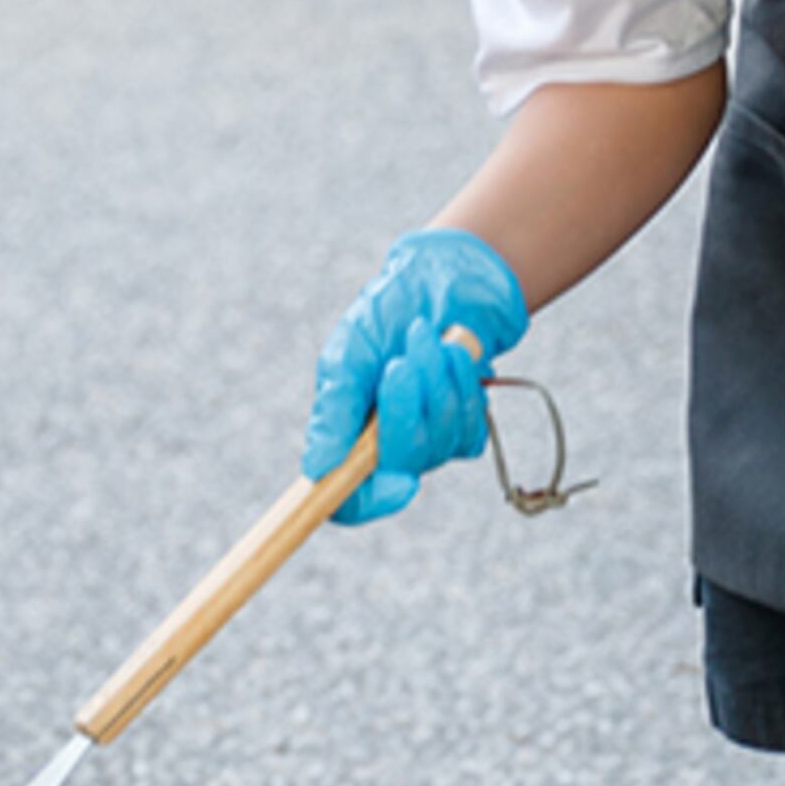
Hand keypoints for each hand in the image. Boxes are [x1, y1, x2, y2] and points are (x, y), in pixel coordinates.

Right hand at [302, 227, 530, 525]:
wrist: (440, 282)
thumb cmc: (382, 319)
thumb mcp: (345, 357)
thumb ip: (333, 412)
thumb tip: (316, 468)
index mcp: (346, 437)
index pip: (350, 499)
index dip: (371, 503)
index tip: (401, 483)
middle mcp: (385, 448)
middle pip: (401, 464)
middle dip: (406, 408)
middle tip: (401, 362)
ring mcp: (428, 441)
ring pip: (440, 442)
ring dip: (436, 383)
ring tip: (425, 340)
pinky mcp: (464, 427)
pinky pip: (468, 429)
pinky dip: (462, 385)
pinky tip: (452, 354)